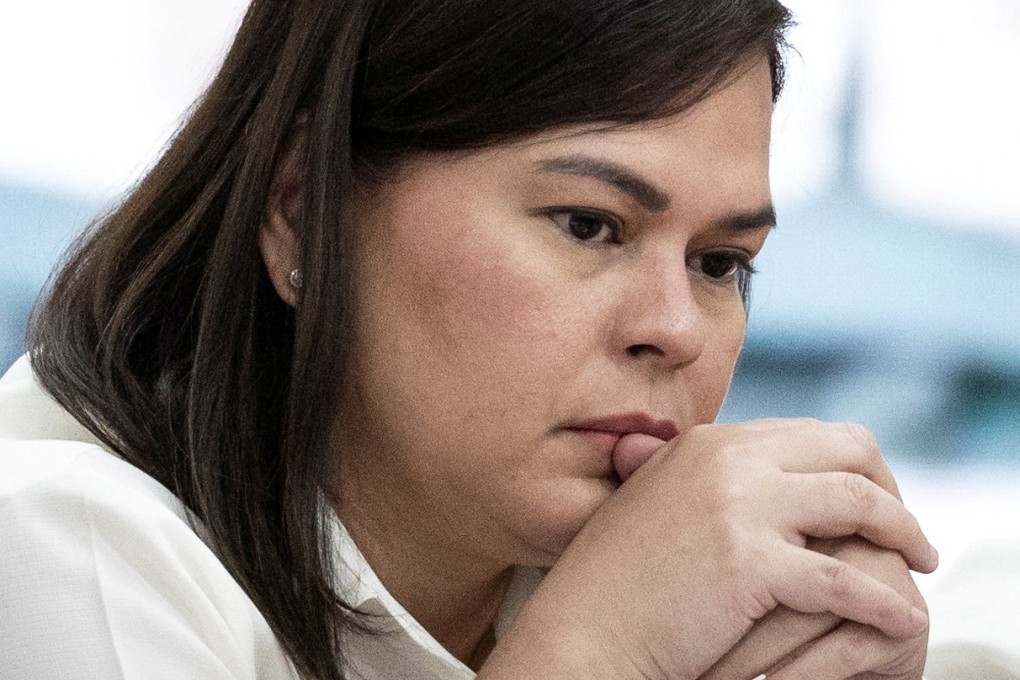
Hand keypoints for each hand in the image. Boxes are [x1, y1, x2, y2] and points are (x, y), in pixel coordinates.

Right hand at [481, 419, 936, 679]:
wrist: (583, 631)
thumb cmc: (616, 581)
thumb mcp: (656, 503)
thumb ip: (703, 479)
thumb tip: (758, 483)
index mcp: (708, 442)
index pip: (809, 434)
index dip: (854, 466)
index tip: (873, 501)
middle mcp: (726, 459)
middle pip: (847, 450)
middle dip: (891, 488)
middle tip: (908, 531)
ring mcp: (738, 506)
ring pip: (858, 502)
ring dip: (904, 532)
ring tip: (921, 562)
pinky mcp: (750, 563)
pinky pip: (844, 579)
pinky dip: (882, 601)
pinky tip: (900, 618)